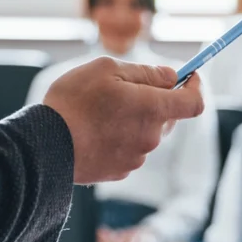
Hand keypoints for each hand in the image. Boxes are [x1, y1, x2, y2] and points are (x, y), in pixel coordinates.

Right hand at [43, 57, 203, 184]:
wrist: (46, 147)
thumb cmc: (74, 103)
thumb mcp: (107, 70)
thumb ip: (145, 73)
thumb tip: (171, 76)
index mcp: (153, 110)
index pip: (194, 103)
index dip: (196, 87)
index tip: (190, 76)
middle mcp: (151, 138)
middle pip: (168, 117)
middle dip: (156, 100)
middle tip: (128, 88)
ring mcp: (137, 158)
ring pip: (147, 133)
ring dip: (134, 119)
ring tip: (101, 111)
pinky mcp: (121, 171)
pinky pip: (130, 149)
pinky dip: (120, 137)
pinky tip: (95, 131)